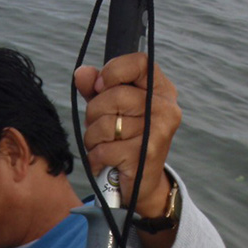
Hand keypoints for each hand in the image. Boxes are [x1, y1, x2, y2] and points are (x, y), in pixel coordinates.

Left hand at [74, 52, 181, 217]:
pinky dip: (95, 158)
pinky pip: (103, 149)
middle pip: (114, 95)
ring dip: (93, 139)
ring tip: (103, 146)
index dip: (113, 71)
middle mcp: (165, 108)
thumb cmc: (126, 142)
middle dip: (94, 113)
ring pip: (105, 124)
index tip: (99, 87)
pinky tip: (103, 163)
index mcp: (161, 90)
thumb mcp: (112, 110)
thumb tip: (81, 73)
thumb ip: (97, 89)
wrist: (143, 185)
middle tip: (99, 128)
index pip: (138, 62)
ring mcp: (157, 132)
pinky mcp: (145, 155)